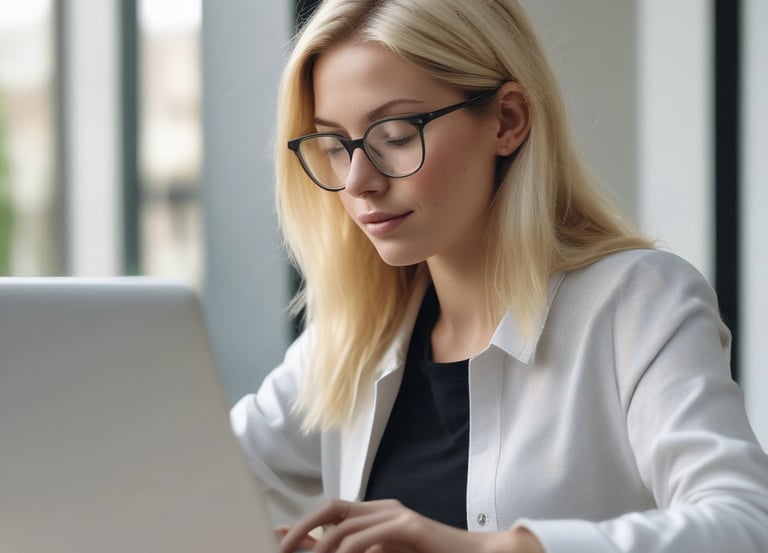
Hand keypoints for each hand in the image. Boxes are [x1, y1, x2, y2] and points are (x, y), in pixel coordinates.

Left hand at [278, 499, 543, 552]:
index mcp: (377, 513)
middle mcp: (384, 508)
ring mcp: (397, 515)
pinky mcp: (411, 526)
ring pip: (346, 524)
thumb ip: (358, 551)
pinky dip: (351, 548)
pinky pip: (371, 535)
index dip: (302, 523)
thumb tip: (324, 550)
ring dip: (322, 546)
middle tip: (281, 549)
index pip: (331, 510)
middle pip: (332, 509)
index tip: (276, 538)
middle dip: (303, 529)